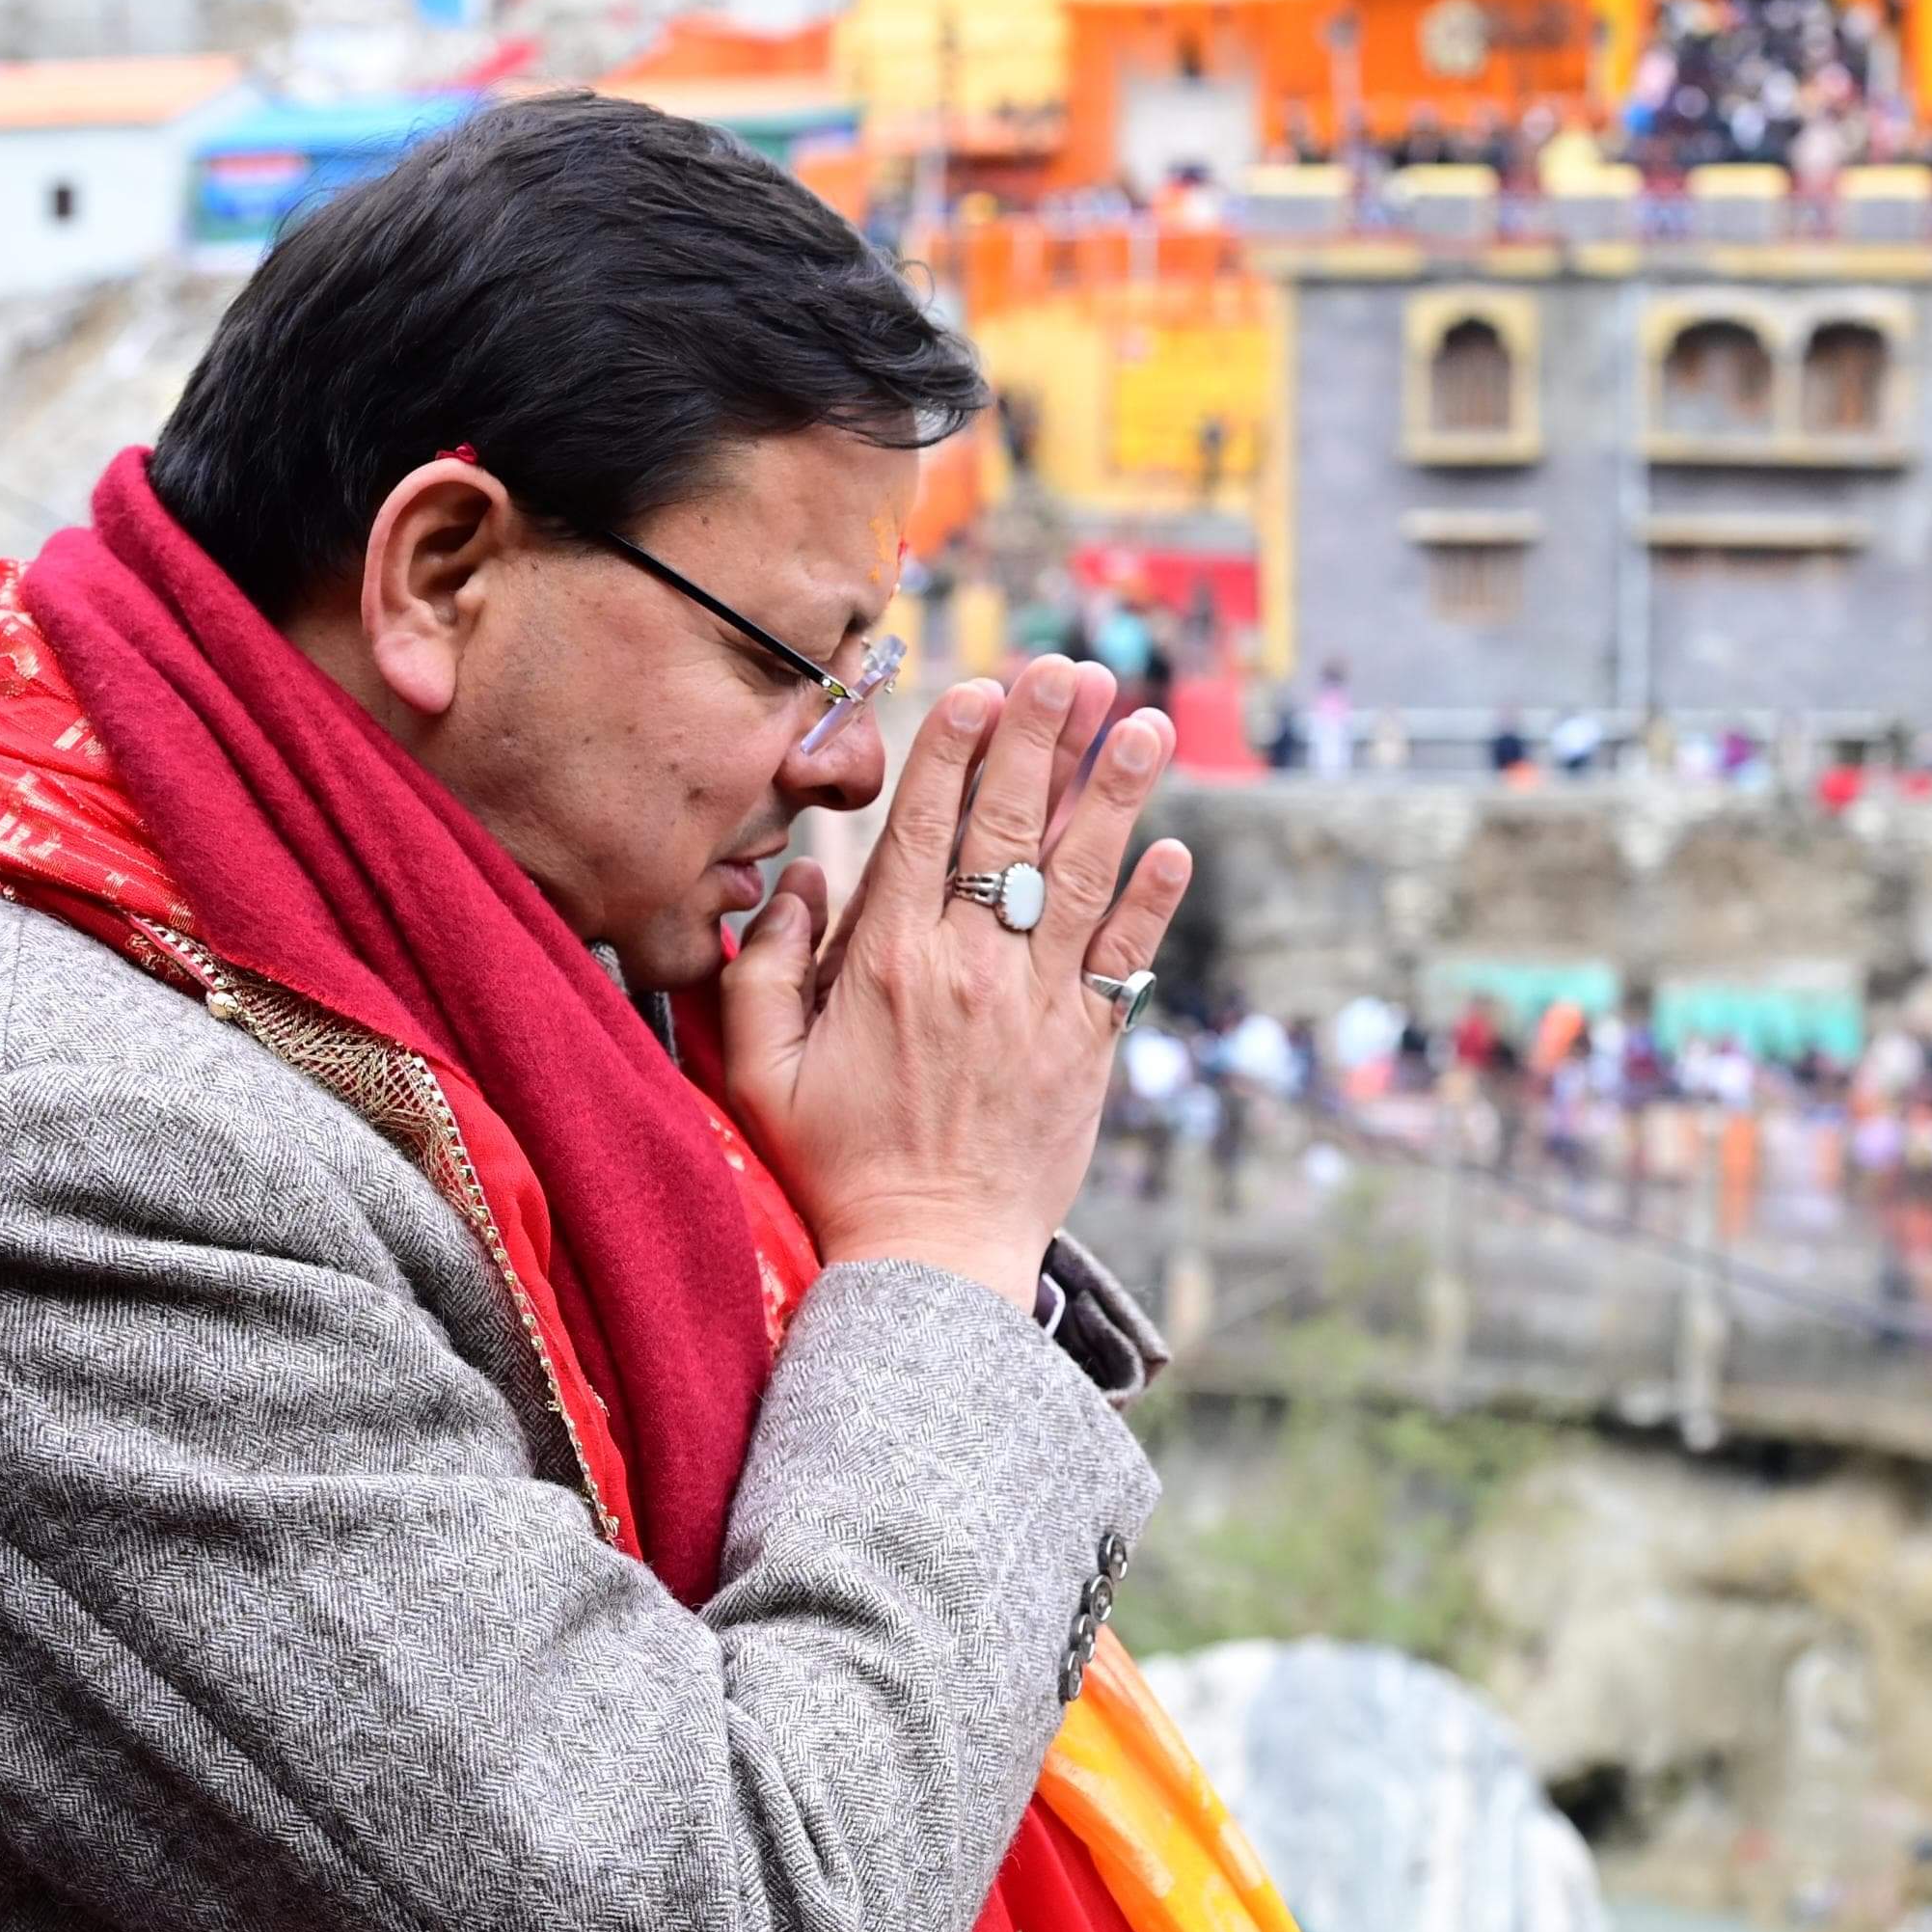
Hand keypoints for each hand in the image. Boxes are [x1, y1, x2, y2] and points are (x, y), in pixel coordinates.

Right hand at [720, 656, 1191, 1306]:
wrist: (927, 1263)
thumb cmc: (832, 1164)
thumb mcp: (756, 1070)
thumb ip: (758, 967)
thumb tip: (796, 878)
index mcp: (884, 965)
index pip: (925, 830)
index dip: (955, 751)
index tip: (980, 688)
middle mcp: (967, 970)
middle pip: (1009, 829)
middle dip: (1042, 739)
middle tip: (1072, 667)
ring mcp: (1035, 1007)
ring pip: (1079, 878)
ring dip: (1116, 794)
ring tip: (1147, 720)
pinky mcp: (1085, 1048)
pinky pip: (1125, 962)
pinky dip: (1151, 905)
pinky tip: (1174, 848)